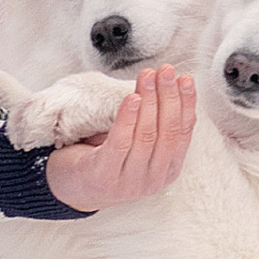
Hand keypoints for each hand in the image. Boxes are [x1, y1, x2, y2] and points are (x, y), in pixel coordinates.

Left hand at [43, 68, 195, 208]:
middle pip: (167, 133)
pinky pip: (120, 143)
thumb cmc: (108, 158)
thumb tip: (174, 89)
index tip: (185, 78)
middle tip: (167, 71)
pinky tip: (132, 98)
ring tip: (148, 76)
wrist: (72, 188)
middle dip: (169, 97)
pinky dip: (128, 118)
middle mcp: (153, 180)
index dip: (186, 104)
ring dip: (149, 100)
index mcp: (167, 171)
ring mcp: (129, 182)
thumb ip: (157, 127)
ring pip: (146, 135)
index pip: (183, 134)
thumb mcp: (140, 146)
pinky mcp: (104, 177)